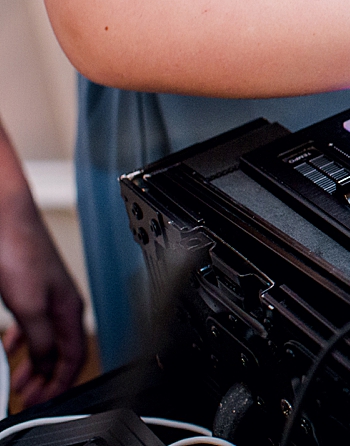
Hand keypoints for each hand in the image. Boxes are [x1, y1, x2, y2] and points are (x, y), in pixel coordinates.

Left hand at [0, 128, 85, 405]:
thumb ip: (41, 338)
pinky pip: (28, 328)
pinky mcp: (26, 290)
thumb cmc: (22, 250)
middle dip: (45, 378)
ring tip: (18, 380)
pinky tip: (8, 348)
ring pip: (43, 341)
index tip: (42, 400)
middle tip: (27, 396)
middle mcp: (60, 305)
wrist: (6, 218)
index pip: (73, 357)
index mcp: (69, 309)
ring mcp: (43, 297)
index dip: (59, 383)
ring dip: (31, 364)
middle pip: (59, 353)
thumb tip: (46, 364)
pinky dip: (19, 345)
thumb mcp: (29, 306)